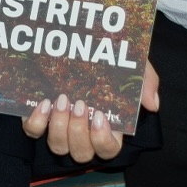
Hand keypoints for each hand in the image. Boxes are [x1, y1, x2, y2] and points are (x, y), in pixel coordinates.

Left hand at [22, 58, 159, 162]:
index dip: (103, 141)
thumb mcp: (133, 62)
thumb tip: (152, 105)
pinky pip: (34, 132)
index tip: (100, 116)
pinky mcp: (38, 116)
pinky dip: (38, 122)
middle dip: (78, 133)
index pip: (109, 150)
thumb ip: (146, 81)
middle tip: (79, 104)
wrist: (79, 32)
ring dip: (59, 128)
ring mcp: (59, 126)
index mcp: (108, 126)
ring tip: (61, 100)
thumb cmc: (109, 55)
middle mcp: (83, 132)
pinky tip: (43, 103)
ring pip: (58, 147)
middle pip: (82, 153)